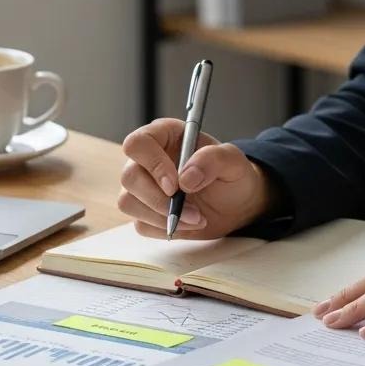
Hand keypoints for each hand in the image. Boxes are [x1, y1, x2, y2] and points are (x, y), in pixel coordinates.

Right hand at [119, 118, 276, 238]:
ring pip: (128, 202)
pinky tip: (187, 224)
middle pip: (129, 177)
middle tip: (191, 209)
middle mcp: (147, 159)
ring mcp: (142, 186)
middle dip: (159, 199)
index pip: (138, 143)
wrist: (235, 204)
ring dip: (162, 217)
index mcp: (165, 136)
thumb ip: (213, 159)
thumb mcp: (234, 161)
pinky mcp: (145, 211)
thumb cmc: (232, 176)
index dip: (152, 164)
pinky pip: (140, 224)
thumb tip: (186, 177)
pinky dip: (165, 229)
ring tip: (195, 218)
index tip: (175, 185)